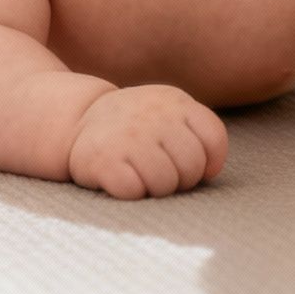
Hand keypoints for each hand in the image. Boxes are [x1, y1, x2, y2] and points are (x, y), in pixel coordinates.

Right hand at [68, 84, 226, 199]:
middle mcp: (154, 116)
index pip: (213, 139)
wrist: (81, 118)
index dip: (208, 162)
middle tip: (160, 170)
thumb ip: (198, 133)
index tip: (192, 165)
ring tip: (141, 174)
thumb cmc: (138, 126)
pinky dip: (130, 192)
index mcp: (176, 102)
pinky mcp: (104, 159)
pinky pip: (134, 191)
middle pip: (191, 167)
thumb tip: (211, 171)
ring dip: (155, 188)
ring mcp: (128, 137)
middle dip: (180, 179)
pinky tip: (121, 177)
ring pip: (165, 184)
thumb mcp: (170, 113)